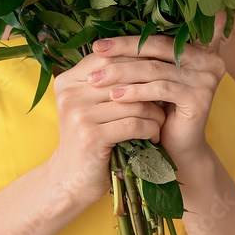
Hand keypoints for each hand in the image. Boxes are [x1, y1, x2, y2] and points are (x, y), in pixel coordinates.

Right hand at [45, 50, 166, 206]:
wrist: (71, 180)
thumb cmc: (89, 138)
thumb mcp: (90, 106)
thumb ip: (107, 82)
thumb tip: (145, 54)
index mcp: (67, 81)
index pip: (107, 58)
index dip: (136, 61)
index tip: (158, 71)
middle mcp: (69, 94)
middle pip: (122, 77)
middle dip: (149, 87)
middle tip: (166, 96)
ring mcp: (78, 114)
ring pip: (132, 101)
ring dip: (154, 112)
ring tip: (160, 120)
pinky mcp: (91, 136)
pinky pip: (133, 123)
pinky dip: (150, 129)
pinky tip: (154, 136)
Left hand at [87, 27, 226, 170]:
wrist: (179, 146)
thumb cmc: (161, 107)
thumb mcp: (153, 77)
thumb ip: (141, 55)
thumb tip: (101, 40)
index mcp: (197, 47)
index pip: (158, 34)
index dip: (128, 37)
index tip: (98, 43)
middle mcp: (208, 59)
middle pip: (157, 46)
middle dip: (122, 49)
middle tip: (95, 52)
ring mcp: (206, 78)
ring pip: (155, 69)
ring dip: (122, 72)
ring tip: (97, 79)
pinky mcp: (200, 98)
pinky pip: (161, 89)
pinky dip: (135, 92)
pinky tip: (115, 96)